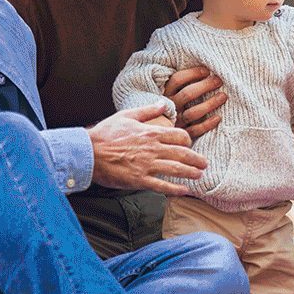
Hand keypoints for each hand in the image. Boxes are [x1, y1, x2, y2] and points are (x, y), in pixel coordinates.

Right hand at [88, 104, 208, 194]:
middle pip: (182, 154)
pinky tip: (184, 191)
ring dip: (190, 173)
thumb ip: (148, 110)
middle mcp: (152, 149)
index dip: (188, 141)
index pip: (179, 136)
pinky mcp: (139, 180)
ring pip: (176, 170)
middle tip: (204, 164)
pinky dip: (175, 189)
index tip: (190, 145)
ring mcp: (147, 165)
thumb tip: (163, 103)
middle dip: (196, 159)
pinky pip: (162, 186)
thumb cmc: (105, 133)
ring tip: (199, 175)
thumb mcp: (127, 115)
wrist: (88, 152)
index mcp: (151, 132)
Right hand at [163, 66, 226, 140]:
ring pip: (193, 113)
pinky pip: (196, 130)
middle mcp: (170, 107)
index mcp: (165, 94)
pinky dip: (208, 124)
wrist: (160, 135)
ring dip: (210, 104)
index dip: (192, 73)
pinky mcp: (183, 133)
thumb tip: (204, 69)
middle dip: (205, 86)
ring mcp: (177, 121)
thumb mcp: (171, 92)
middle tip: (219, 80)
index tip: (207, 70)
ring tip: (223, 96)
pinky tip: (218, 117)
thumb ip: (181, 83)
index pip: (177, 80)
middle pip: (187, 94)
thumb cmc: (172, 106)